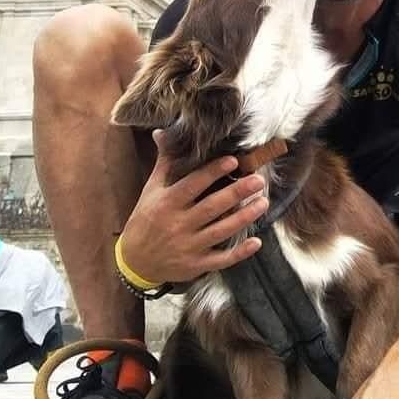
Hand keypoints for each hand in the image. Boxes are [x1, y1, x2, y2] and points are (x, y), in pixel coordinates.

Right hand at [119, 129, 267, 284]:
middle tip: (259, 180)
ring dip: (244, 217)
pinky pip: (221, 260)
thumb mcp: (151, 191)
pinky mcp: (196, 265)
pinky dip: (239, 253)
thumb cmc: (146, 220)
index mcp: (166, 204)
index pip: (192, 185)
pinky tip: (256, 242)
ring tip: (263, 202)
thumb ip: (165, 164)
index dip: (213, 172)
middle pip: (212, 207)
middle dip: (237, 193)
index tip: (233, 161)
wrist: (134, 262)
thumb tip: (163, 133)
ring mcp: (188, 247)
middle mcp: (177, 225)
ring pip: (221, 231)